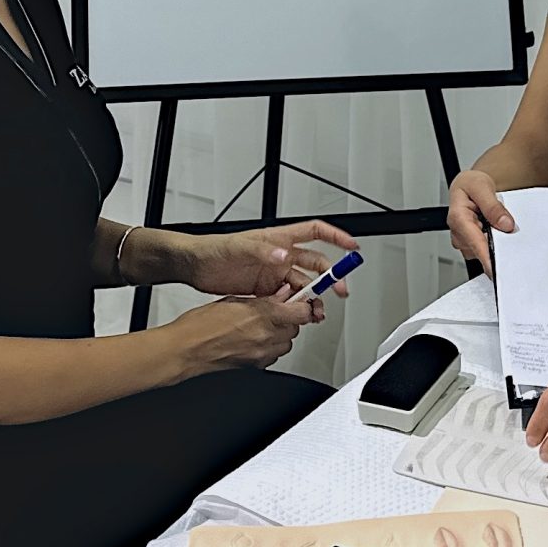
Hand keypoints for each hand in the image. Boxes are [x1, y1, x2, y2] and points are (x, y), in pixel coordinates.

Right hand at [174, 287, 324, 377]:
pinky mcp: (256, 367)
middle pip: (297, 327)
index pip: (303, 311)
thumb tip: (281, 294)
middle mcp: (267, 336)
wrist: (185, 351)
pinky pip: (273, 355)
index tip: (301, 299)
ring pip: (287, 343)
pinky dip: (269, 346)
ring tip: (263, 325)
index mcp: (263, 314)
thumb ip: (263, 298)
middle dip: (290, 318)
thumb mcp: (234, 300)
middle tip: (277, 310)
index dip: (304, 304)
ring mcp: (262, 354)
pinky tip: (254, 339)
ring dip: (281, 333)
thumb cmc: (200, 325)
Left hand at [178, 221, 354, 308]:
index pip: (315, 232)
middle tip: (339, 290)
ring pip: (303, 285)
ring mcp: (274, 274)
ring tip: (317, 311)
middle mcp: (280, 256)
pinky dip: (296, 307)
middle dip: (331, 277)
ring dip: (313, 297)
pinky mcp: (265, 290)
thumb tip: (284, 256)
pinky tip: (298, 314)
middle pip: (316, 264)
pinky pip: (288, 299)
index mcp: (279, 239)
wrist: (195, 266)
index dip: (336, 237)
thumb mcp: (238, 247)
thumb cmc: (214, 249)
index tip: (352, 247)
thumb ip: (263, 252)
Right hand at [446, 170, 514, 273]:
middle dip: (497, 245)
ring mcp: (464, 241)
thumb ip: (493, 206)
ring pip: (484, 252)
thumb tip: (505, 224)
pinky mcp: (471, 245)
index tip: (498, 269)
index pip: (476, 243)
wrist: (469, 186)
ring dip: (495, 243)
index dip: (488, 258)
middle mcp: (459, 233)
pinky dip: (494, 243)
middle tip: (507, 230)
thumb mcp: (482, 187)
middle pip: (481, 251)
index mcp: (458, 218)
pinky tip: (494, 231)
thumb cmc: (471, 185)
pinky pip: (485, 251)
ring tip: (497, 223)